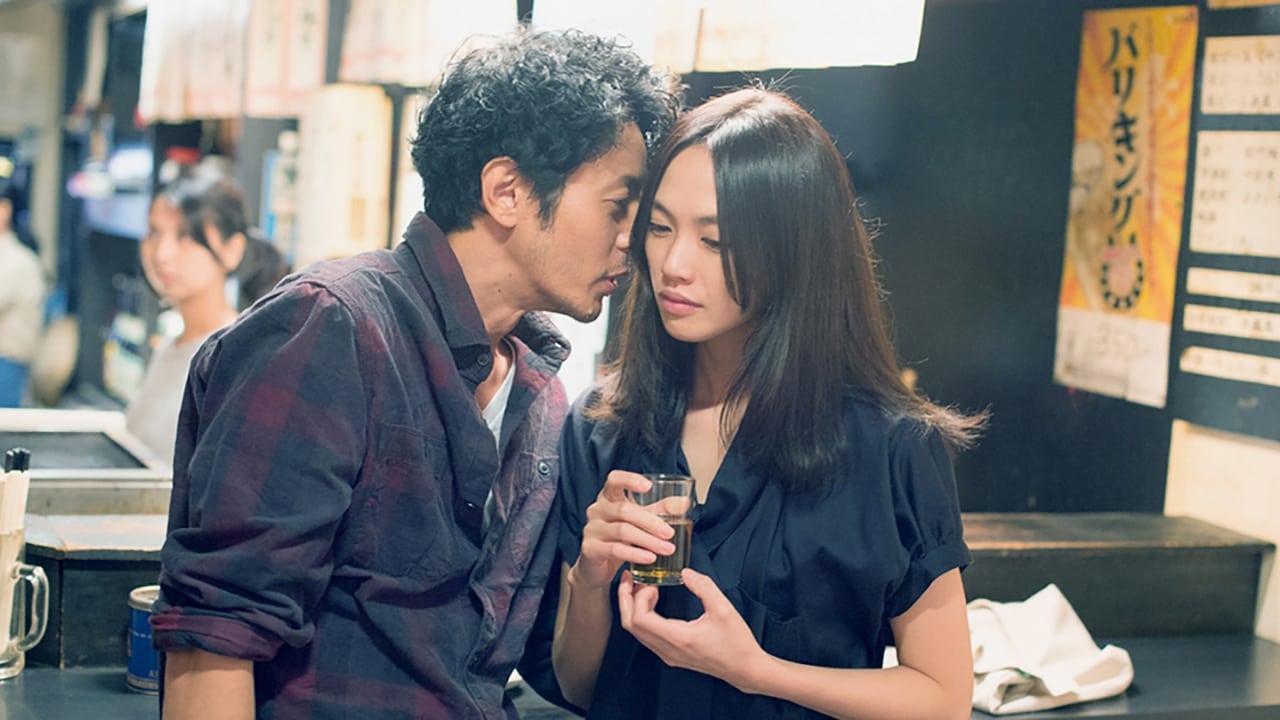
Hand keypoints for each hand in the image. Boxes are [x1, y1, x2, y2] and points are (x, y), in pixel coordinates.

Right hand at [570, 471, 675, 590]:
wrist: (597, 567)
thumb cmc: (619, 539)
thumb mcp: (639, 521)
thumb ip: (660, 510)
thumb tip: (685, 502)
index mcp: (608, 497)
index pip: (614, 480)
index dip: (630, 480)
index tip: (648, 486)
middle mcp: (597, 510)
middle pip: (624, 510)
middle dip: (651, 522)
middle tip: (670, 533)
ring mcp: (591, 529)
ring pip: (622, 530)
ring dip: (648, 540)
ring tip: (667, 548)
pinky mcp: (590, 549)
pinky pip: (614, 549)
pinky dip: (635, 554)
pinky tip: (650, 558)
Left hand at [618, 568, 768, 691]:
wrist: (745, 669)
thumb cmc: (737, 642)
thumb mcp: (724, 609)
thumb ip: (704, 587)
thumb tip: (685, 571)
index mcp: (678, 639)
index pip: (639, 619)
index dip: (639, 597)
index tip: (653, 583)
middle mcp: (668, 650)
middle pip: (630, 626)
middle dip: (626, 599)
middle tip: (631, 578)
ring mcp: (667, 655)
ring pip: (636, 632)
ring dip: (633, 607)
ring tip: (643, 586)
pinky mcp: (671, 655)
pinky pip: (646, 636)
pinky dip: (642, 616)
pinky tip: (653, 601)